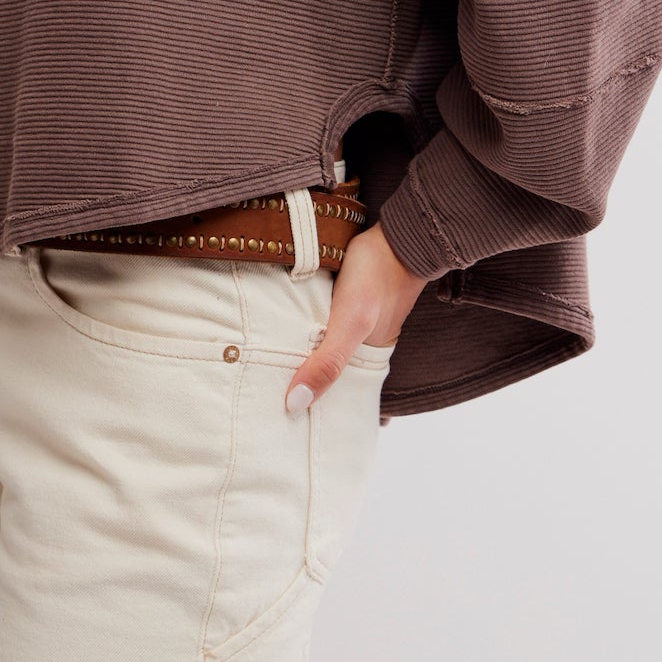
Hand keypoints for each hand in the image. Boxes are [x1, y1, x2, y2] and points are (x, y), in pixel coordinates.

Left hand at [283, 222, 430, 415]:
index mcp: (368, 363)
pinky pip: (322, 323)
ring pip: (322, 347)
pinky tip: (287, 328)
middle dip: (302, 386)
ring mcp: (353, 323)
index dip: (312, 412)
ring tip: (265, 368)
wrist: (396, 233)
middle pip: (327, 374)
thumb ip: (328, 362)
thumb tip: (294, 403)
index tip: (280, 427)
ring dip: (302, 355)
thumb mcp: (350, 324)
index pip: (337, 400)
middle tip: (264, 401)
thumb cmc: (377, 278)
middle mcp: (362, 347)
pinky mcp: (343, 300)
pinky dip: (307, 329)